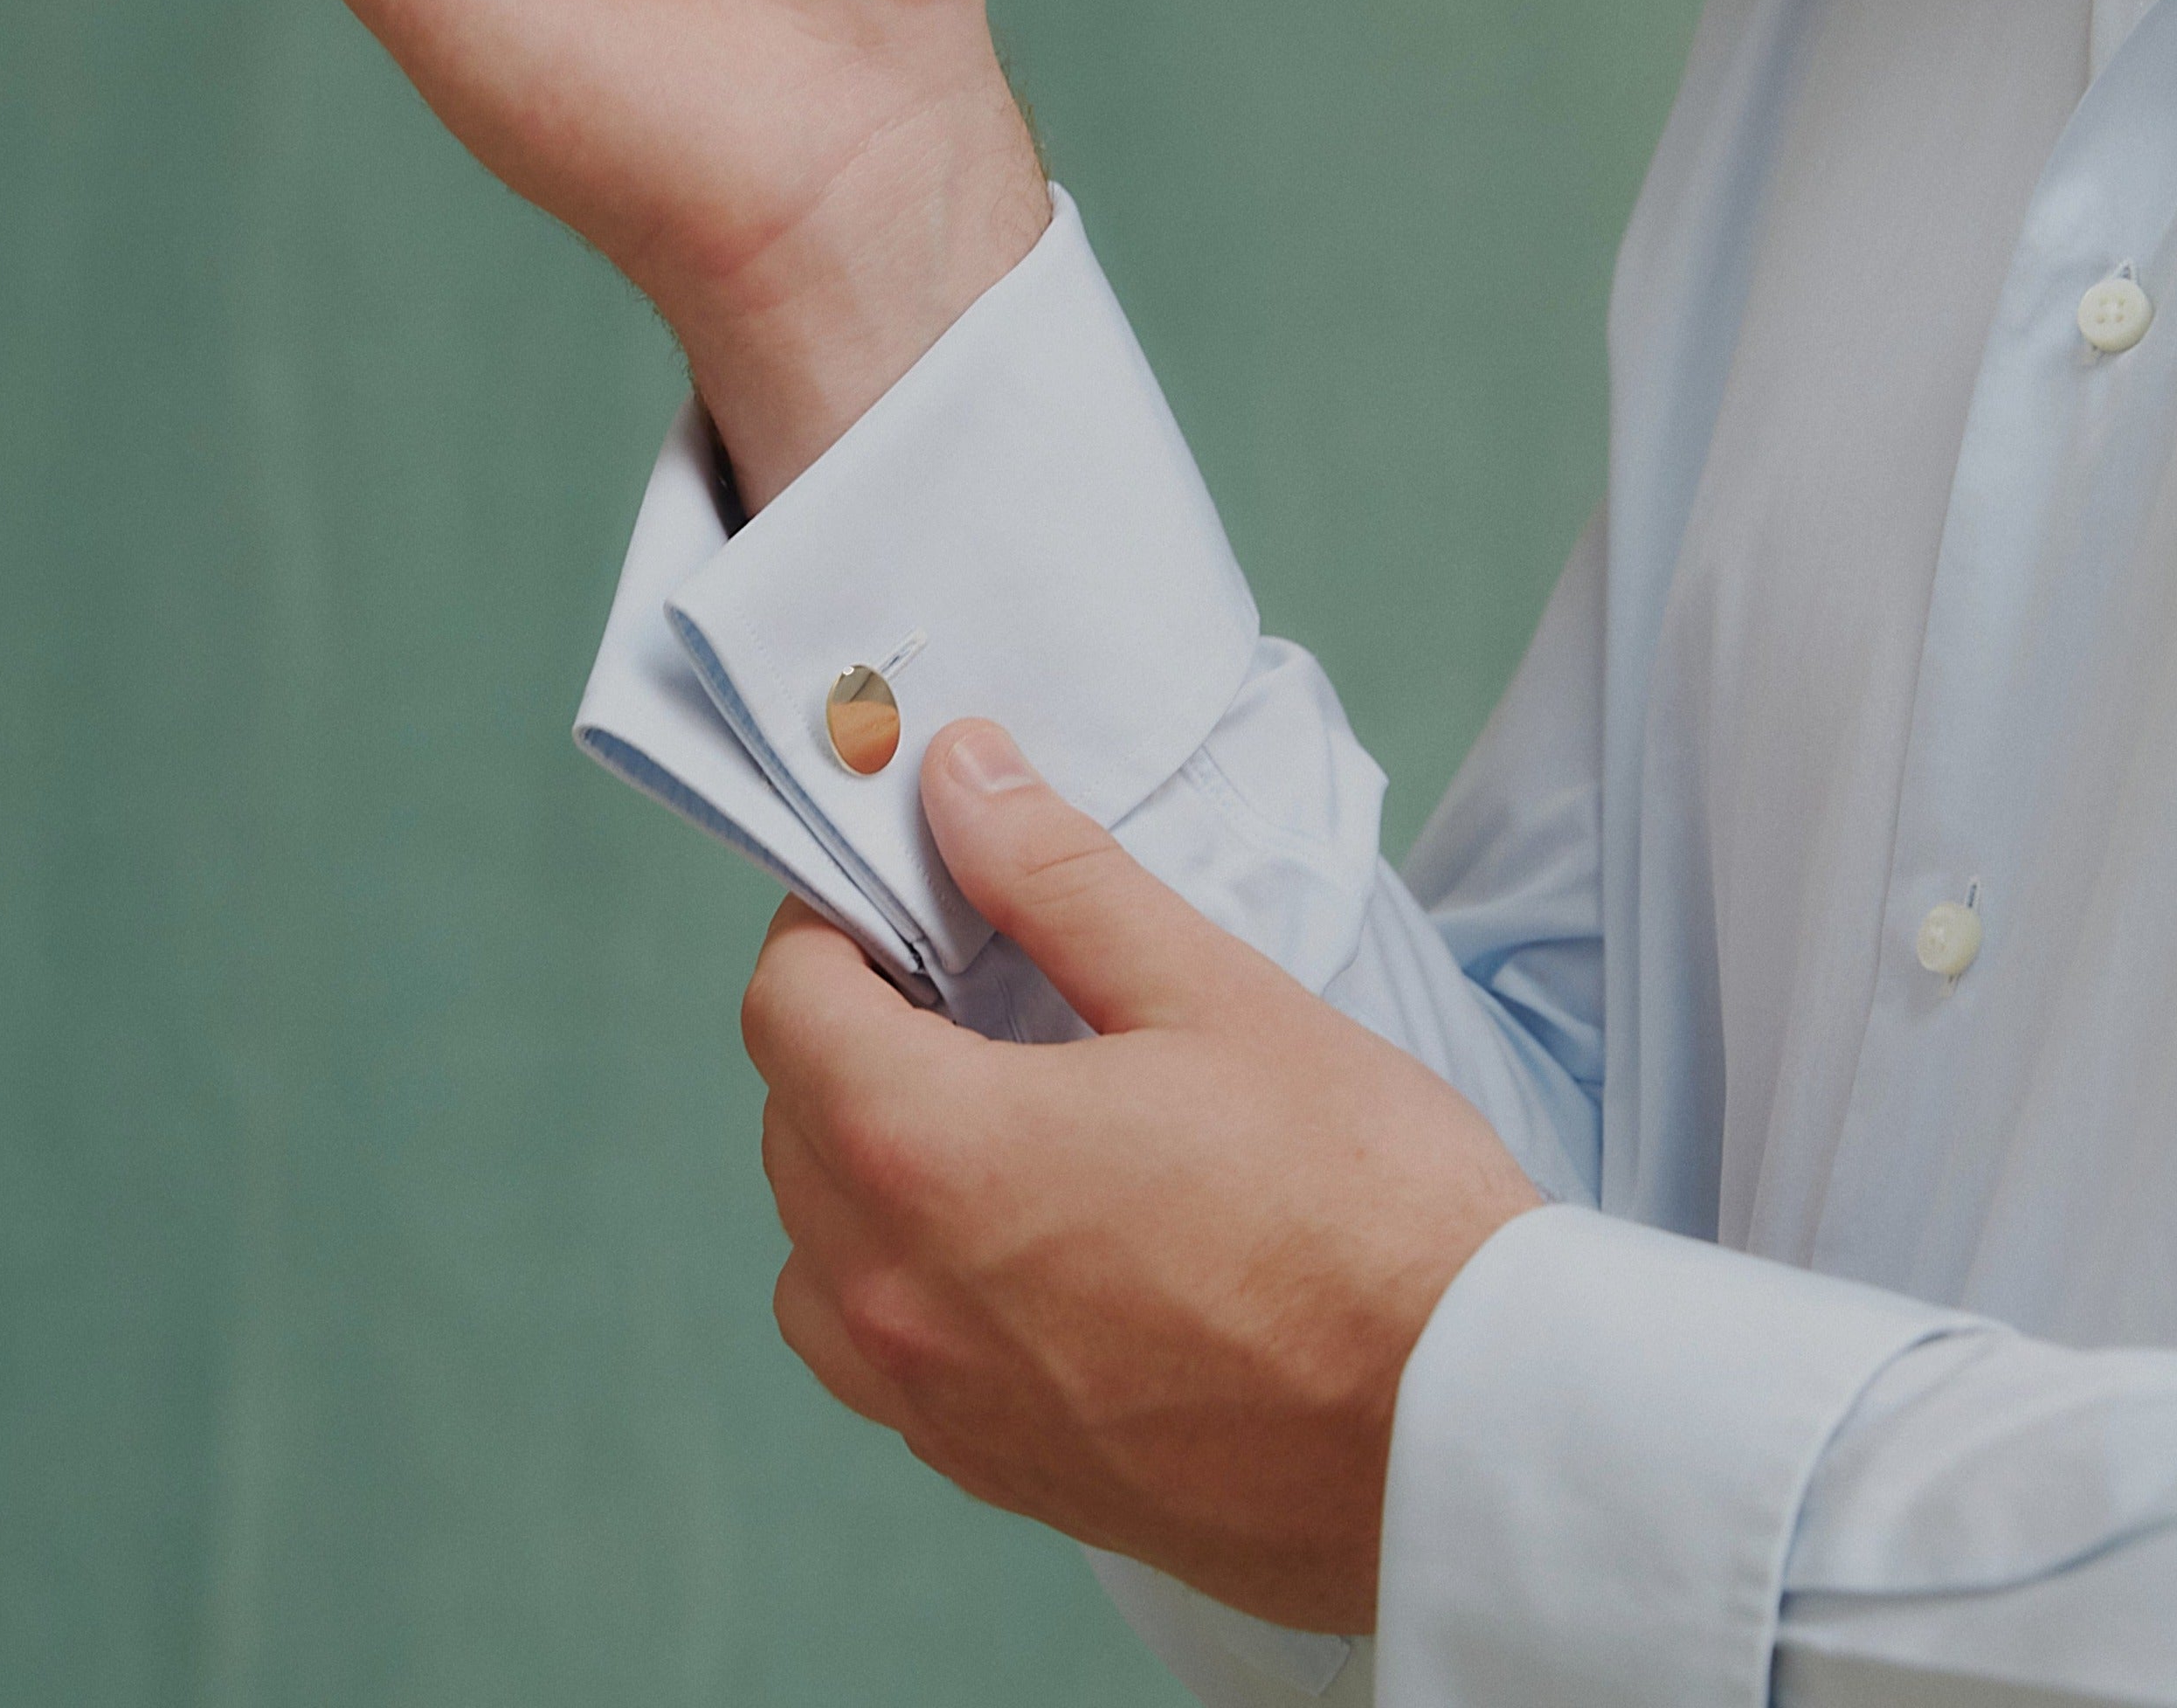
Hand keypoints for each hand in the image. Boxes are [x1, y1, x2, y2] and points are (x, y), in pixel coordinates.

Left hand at [741, 721, 1541, 1632]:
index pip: (785, 1006)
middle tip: (956, 979)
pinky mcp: (1004, 1478)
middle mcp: (901, 1296)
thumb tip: (957, 778)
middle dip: (846, 1032)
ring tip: (981, 1111)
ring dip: (858, 1170)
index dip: (824, 923)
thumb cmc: (1363, 1206)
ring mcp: (944, 1407)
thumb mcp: (1210, 993)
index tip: (895, 889)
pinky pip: (887, 1363)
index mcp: (931, 1154)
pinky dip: (907, 1282)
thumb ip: (1055, 877)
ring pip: (819, 1265)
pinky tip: (1022, 1239)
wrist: (1472, 1436)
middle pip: (790, 1127)